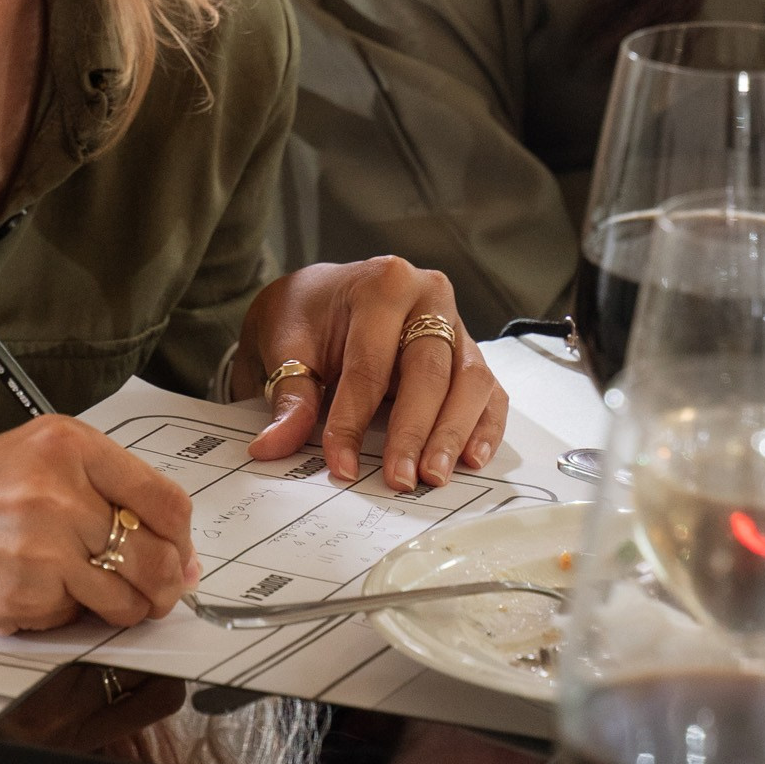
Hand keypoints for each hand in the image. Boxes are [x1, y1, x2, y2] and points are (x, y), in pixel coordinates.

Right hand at [0, 421, 198, 633]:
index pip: (165, 498)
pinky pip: (74, 619)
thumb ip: (99, 493)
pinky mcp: (22, 592)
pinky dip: (62, 618)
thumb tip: (175, 550)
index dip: (182, 539)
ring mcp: (42, 542)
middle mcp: (60, 487)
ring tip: (83, 597)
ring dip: (118, 608)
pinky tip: (30, 595)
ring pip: (126, 596)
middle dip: (162, 585)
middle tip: (149, 593)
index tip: (180, 555)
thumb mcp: (27, 462)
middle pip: (157, 553)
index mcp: (66, 444)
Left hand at [235, 259, 508, 492]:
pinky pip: (490, 392)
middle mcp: (429, 296)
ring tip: (434, 476)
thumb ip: (290, 396)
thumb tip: (274, 445)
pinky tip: (470, 460)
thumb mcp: (287, 348)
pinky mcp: (470, 353)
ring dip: (453, 434)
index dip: (353, 419)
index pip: (370, 363)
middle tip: (400, 479)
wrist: (323, 295)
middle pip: (430, 370)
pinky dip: (485, 427)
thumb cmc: (308, 316)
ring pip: (470, 381)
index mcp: (382, 284)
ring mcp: (457, 324)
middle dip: (414, 431)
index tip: (341, 464)